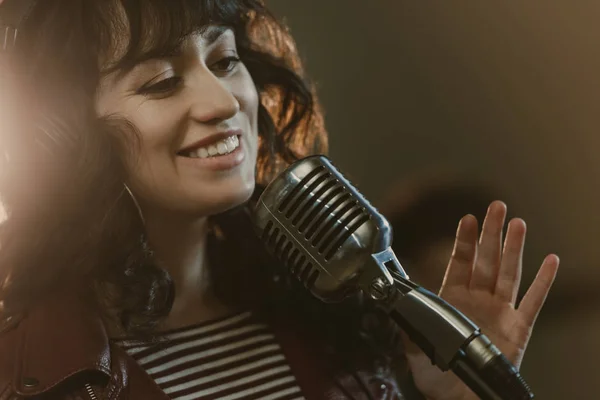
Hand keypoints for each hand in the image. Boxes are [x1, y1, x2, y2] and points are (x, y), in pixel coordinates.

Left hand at [403, 201, 558, 399]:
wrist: (460, 396)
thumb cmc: (438, 374)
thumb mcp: (415, 345)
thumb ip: (407, 322)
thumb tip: (392, 303)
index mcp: (453, 299)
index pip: (460, 262)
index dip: (464, 240)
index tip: (467, 218)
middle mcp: (478, 300)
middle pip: (486, 260)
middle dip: (491, 233)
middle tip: (496, 206)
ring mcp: (499, 312)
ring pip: (508, 273)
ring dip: (514, 248)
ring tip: (518, 223)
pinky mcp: (519, 328)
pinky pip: (533, 301)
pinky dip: (542, 281)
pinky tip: (550, 260)